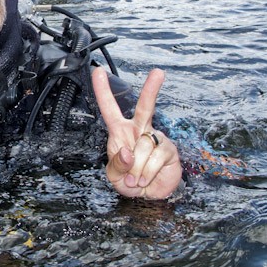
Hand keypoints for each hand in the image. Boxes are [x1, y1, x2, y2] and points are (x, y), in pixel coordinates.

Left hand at [92, 67, 181, 199]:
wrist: (148, 195)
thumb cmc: (128, 180)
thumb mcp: (114, 176)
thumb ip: (117, 165)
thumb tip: (128, 152)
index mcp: (120, 131)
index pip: (109, 108)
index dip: (103, 91)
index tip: (98, 72)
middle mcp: (139, 129)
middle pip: (144, 107)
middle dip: (151, 89)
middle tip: (158, 73)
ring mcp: (155, 138)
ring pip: (144, 145)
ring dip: (137, 167)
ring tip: (135, 178)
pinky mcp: (169, 150)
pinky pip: (155, 158)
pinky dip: (147, 172)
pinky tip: (145, 178)